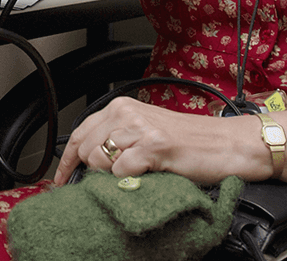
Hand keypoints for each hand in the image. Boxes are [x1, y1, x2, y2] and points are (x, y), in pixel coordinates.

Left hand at [53, 96, 258, 185]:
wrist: (226, 144)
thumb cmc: (189, 142)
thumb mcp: (146, 132)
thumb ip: (118, 138)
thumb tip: (89, 161)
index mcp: (122, 107)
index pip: (79, 132)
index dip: (67, 159)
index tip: (60, 178)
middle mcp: (127, 112)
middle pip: (86, 149)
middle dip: (94, 171)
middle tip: (114, 179)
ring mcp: (140, 127)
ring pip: (100, 159)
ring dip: (113, 175)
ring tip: (137, 173)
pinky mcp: (153, 145)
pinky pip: (122, 170)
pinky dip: (129, 179)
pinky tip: (146, 175)